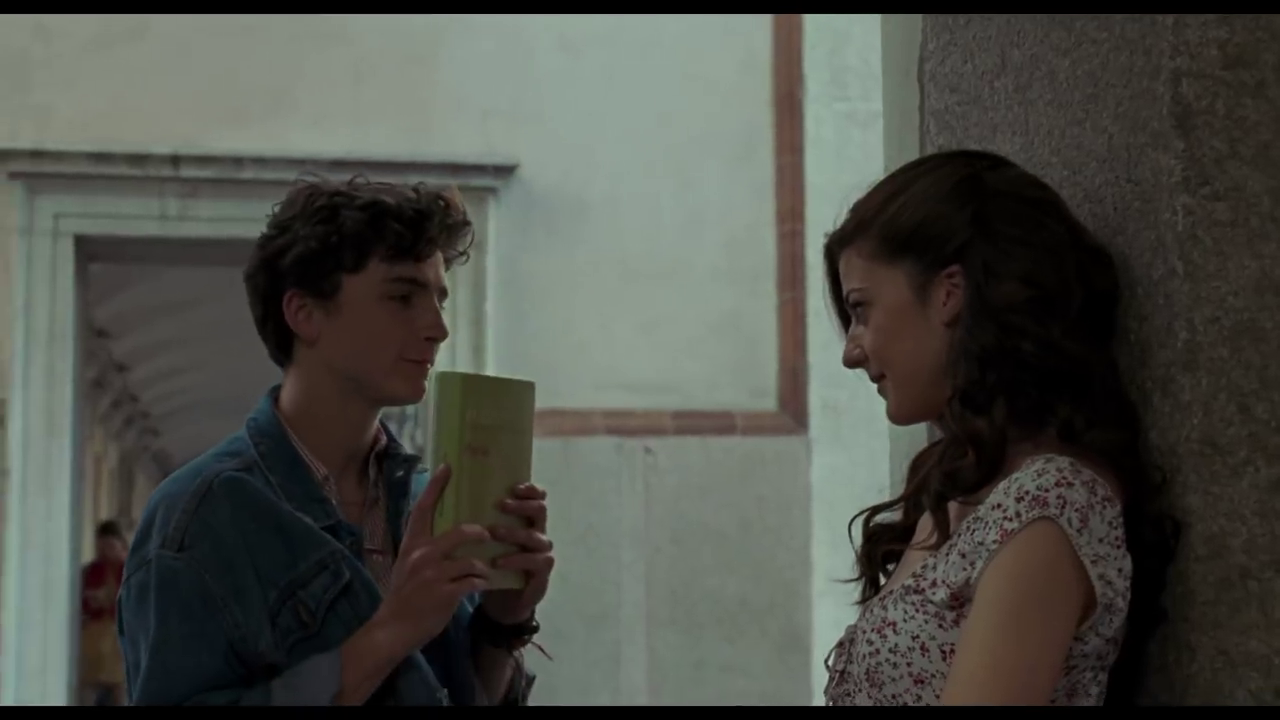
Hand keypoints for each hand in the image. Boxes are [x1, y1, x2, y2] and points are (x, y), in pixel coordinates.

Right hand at [373, 464, 491, 655]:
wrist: (393, 628)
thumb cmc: (404, 596)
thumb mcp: (408, 565)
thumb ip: (425, 549)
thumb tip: (446, 532)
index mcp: (412, 545)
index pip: (423, 509)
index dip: (436, 486)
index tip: (448, 466)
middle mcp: (422, 555)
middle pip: (460, 532)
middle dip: (479, 533)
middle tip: (487, 535)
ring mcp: (433, 575)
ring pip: (472, 561)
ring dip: (483, 567)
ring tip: (485, 572)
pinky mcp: (445, 594)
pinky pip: (474, 582)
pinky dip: (481, 583)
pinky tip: (481, 587)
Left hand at [480, 483, 554, 624]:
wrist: (503, 602)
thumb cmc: (492, 564)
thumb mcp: (486, 542)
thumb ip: (480, 521)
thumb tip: (453, 495)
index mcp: (526, 521)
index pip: (536, 497)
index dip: (530, 489)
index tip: (512, 486)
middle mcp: (537, 533)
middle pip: (540, 510)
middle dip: (521, 505)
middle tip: (501, 504)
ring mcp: (542, 553)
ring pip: (536, 536)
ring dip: (514, 532)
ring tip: (494, 532)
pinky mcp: (541, 573)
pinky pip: (536, 562)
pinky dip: (516, 560)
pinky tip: (498, 562)